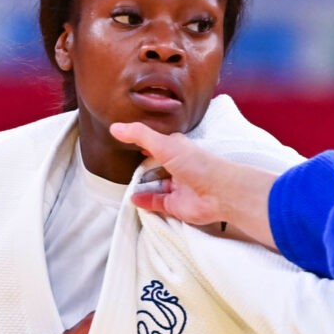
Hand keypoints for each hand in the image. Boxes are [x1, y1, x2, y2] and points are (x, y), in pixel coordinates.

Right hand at [110, 121, 277, 247]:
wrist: (218, 192)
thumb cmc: (195, 163)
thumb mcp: (164, 144)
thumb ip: (140, 135)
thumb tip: (115, 127)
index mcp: (177, 149)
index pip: (159, 144)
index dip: (147, 142)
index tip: (132, 142)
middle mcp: (177, 167)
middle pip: (157, 166)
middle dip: (144, 167)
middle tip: (125, 166)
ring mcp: (177, 187)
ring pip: (156, 186)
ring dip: (143, 186)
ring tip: (126, 184)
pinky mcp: (176, 205)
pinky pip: (157, 203)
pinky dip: (145, 201)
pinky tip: (133, 199)